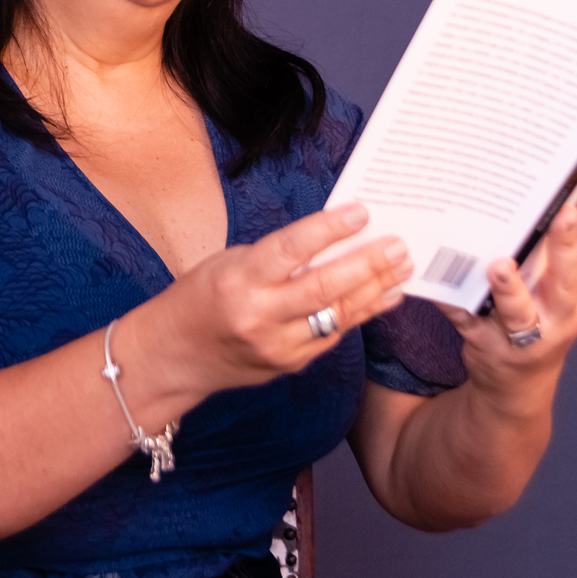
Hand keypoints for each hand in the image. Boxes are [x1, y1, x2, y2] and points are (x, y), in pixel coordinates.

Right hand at [127, 203, 410, 406]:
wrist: (172, 357)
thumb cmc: (199, 297)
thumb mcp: (230, 263)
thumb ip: (278, 256)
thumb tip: (332, 239)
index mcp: (240, 281)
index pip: (290, 251)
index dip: (328, 230)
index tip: (362, 212)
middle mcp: (260, 316)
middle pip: (324, 288)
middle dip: (367, 265)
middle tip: (399, 245)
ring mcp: (278, 346)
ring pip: (337, 315)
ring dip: (375, 289)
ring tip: (403, 267)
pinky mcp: (290, 365)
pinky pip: (332, 335)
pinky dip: (361, 313)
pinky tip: (385, 296)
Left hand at [436, 178, 576, 403]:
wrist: (516, 387)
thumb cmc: (540, 323)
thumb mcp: (561, 293)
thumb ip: (563, 254)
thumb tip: (560, 191)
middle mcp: (556, 317)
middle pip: (563, 281)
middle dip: (564, 247)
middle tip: (565, 214)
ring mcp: (521, 337)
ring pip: (518, 313)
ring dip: (510, 289)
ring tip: (500, 266)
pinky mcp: (485, 344)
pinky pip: (466, 318)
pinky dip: (453, 300)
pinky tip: (439, 278)